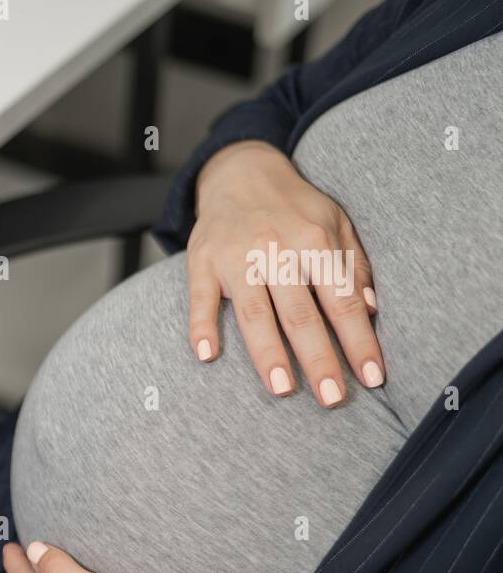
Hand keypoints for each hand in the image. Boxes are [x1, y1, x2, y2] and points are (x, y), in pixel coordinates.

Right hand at [188, 140, 383, 407]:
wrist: (240, 172)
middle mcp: (276, 249)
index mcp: (315, 241)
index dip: (358, 341)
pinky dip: (202, 326)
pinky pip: (201, 299)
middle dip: (319, 359)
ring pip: (255, 313)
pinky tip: (207, 355)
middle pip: (300, 314)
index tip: (372, 378)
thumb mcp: (336, 224)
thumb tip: (371, 310)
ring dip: (268, 354)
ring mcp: (236, 258)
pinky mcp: (202, 262)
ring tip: (282, 389)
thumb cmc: (294, 208)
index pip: (341, 301)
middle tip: (332, 399)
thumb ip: (353, 265)